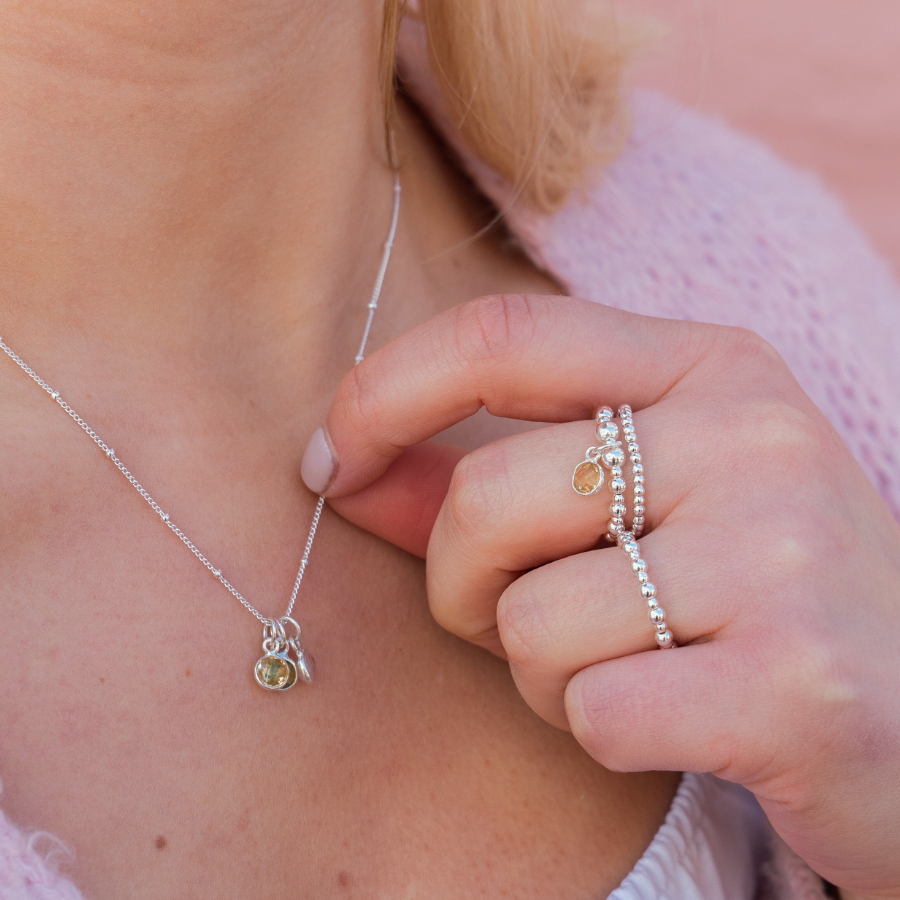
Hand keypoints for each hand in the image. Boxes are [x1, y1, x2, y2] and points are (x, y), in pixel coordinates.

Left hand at [302, 294, 899, 897]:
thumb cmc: (746, 592)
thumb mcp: (633, 507)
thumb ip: (481, 483)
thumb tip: (340, 469)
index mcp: (711, 367)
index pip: (502, 338)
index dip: (383, 393)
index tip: (329, 461)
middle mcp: (754, 437)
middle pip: (489, 497)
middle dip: (459, 583)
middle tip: (511, 618)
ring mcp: (783, 555)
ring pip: (529, 622)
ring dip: (539, 671)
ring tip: (624, 669)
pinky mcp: (799, 684)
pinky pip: (593, 711)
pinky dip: (597, 732)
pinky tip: (674, 722)